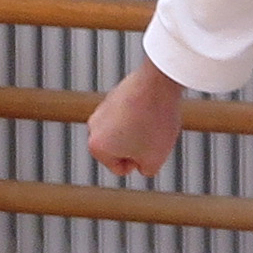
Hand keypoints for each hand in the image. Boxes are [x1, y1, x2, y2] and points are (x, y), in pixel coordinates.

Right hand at [87, 60, 184, 176]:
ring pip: (129, 132)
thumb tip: (141, 164)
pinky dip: (144, 114)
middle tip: (152, 130)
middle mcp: (93, 127)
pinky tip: (152, 105)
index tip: (149, 144)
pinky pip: (134, 115)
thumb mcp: (155, 159)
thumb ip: (145, 170)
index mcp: (96, 147)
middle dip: (140, 145)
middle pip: (124, 149)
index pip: (122, 168)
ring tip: (152, 117)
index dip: (142, 161)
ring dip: (142, 129)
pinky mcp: (115, 95)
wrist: (159, 82)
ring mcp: (103, 109)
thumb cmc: (155, 123)